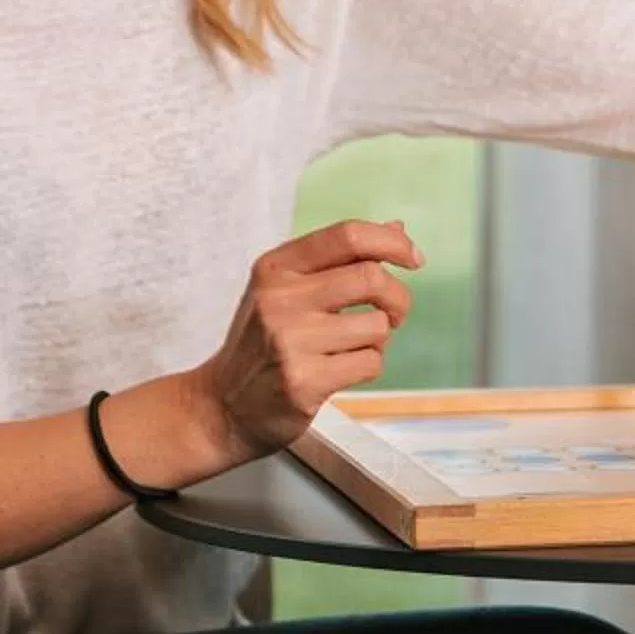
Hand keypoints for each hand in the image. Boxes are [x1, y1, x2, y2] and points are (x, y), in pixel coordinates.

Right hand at [194, 219, 421, 458]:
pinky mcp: (304, 382)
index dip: (392, 243)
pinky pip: (370, 363)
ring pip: (377, 326)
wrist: (221, 406)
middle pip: (372, 278)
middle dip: (398, 298)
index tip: (413, 258)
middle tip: (394, 314)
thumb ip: (339, 258)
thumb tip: (398, 228)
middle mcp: (279, 299)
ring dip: (380, 339)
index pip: (348, 236)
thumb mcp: (286, 289)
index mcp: (276, 268)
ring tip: (353, 346)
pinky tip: (341, 369)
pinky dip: (369, 365)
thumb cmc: (263, 342)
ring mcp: (290, 342)